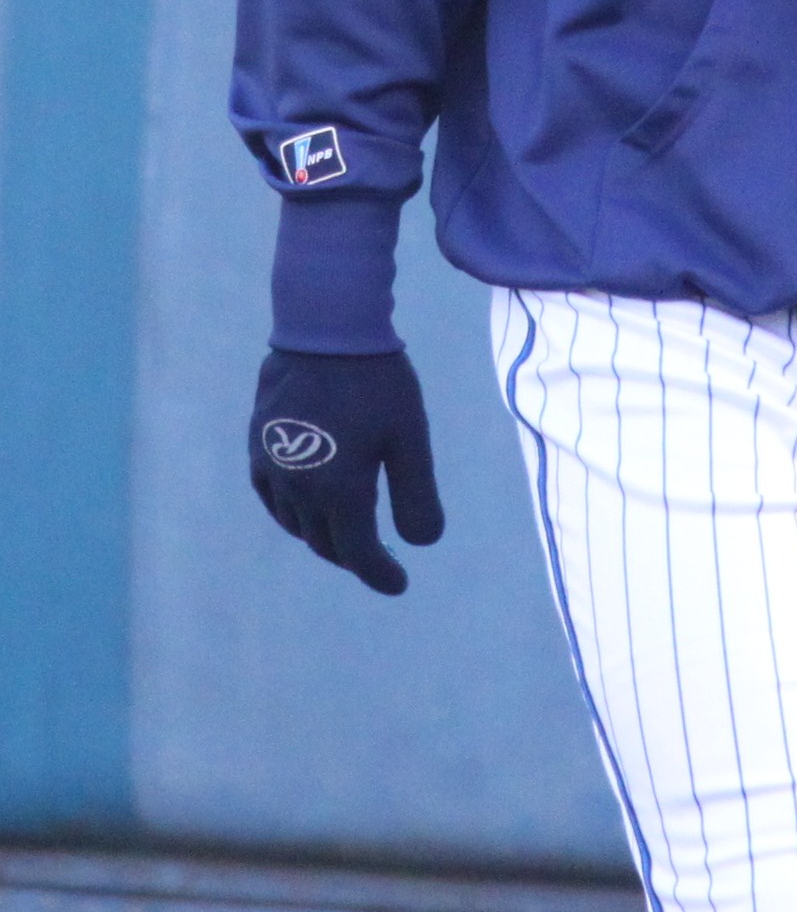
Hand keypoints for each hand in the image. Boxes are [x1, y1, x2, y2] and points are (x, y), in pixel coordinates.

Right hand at [249, 348, 444, 595]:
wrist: (325, 328)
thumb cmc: (377, 381)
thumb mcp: (410, 438)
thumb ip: (416, 496)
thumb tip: (422, 544)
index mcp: (339, 490)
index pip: (358, 554)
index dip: (380, 575)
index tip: (399, 584)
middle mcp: (299, 488)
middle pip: (326, 543)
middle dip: (354, 557)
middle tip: (380, 557)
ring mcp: (272, 468)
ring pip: (297, 524)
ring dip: (324, 536)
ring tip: (350, 531)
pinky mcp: (258, 446)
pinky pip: (272, 499)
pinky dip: (293, 513)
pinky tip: (310, 505)